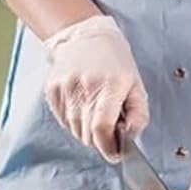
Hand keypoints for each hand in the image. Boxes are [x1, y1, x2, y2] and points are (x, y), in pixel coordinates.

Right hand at [42, 13, 148, 161]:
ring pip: (74, 130)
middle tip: (109, 125)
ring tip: (95, 110)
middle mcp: (84, 87)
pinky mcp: (52, 90)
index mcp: (109, 85)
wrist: (86, 36)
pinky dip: (74, 120)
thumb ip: (139, 115)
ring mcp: (65, 88)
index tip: (115, 153)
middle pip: (88, 135)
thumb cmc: (116, 62)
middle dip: (100, 139)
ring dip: (86, 130)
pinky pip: (62, 121)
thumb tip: (130, 138)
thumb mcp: (137, 85)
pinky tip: (82, 104)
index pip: (102, 129)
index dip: (108, 147)